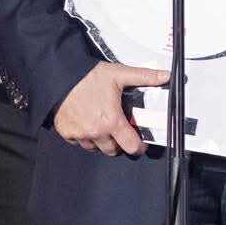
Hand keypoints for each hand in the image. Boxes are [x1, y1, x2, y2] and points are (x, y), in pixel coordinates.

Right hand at [54, 62, 170, 155]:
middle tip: (120, 130)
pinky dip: (84, 137)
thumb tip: (165, 76)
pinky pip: (78, 142)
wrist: (60, 75)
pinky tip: (87, 124)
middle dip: (119, 143)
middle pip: (113, 150)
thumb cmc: (88, 76)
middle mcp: (95, 132)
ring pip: (95, 148)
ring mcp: (79, 134)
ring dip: (101, 141)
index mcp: (112, 121)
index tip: (140, 143)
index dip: (138, 146)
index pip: (131, 146)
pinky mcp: (66, 132)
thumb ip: (144, 77)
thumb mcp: (120, 74)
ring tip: (103, 126)